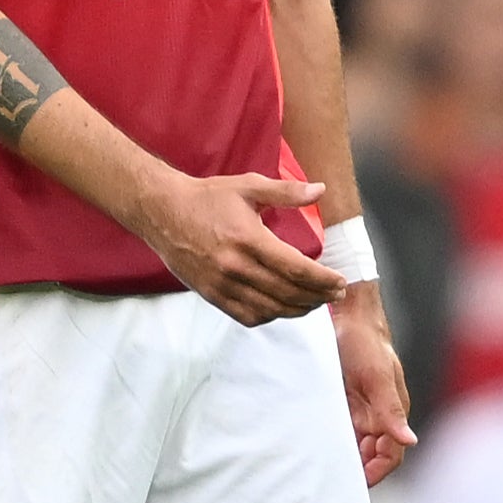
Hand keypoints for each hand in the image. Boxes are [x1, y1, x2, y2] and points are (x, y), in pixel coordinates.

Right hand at [132, 169, 344, 326]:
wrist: (162, 212)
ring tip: (314, 302)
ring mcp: (222, 285)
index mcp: (248, 239)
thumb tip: (320, 190)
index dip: (322, 280)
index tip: (340, 282)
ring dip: (298, 309)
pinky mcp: (211, 295)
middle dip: (318, 296)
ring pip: (270, 309)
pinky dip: (270, 316)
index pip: (296, 269)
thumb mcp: (248, 186)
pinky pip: (247, 316)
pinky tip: (283, 308)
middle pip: (287, 293)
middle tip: (335, 293)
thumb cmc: (207, 197)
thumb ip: (286, 191)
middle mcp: (235, 266)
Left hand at [333, 281, 417, 484]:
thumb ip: (390, 410)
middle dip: (359, 470)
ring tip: (321, 470)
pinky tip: (315, 447)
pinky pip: (340, 427)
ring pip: (356, 443)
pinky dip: (333, 440)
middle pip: (373, 454)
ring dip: (345, 457)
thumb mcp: (376, 377)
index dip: (377, 472)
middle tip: (333, 483)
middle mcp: (378, 412)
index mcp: (392, 410)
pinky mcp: (342, 398)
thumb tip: (410, 441)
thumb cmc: (366, 342)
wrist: (345, 313)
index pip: (391, 454)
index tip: (356, 485)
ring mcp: (360, 406)